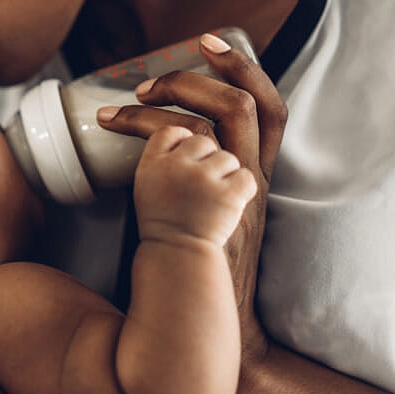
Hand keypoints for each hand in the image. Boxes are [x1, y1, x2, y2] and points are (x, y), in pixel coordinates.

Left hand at [97, 33, 287, 356]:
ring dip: (176, 94)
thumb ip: (193, 180)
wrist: (211, 323)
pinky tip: (113, 125)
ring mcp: (236, 193)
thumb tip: (150, 145)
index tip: (209, 42)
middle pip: (252, 104)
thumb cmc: (199, 269)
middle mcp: (253, 179)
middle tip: (158, 72)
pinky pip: (183, 149)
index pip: (270, 109)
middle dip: (209, 71)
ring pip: (221, 119)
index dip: (243, 68)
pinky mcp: (212, 207)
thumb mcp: (210, 214)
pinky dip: (146, 127)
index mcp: (255, 176)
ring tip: (135, 93)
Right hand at [134, 125, 255, 246]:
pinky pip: (245, 178)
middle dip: (208, 153)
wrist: (179, 263)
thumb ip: (164, 158)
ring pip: (227, 157)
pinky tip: (231, 203)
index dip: (181, 134)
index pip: (169, 130)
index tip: (184, 147)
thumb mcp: (148, 187)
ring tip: (216, 194)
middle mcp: (176, 169)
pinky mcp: (229, 198)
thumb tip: (184, 131)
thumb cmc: (166, 228)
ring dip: (226, 174)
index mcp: (152, 166)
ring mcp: (204, 182)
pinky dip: (242, 190)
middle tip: (206, 165)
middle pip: (200, 135)